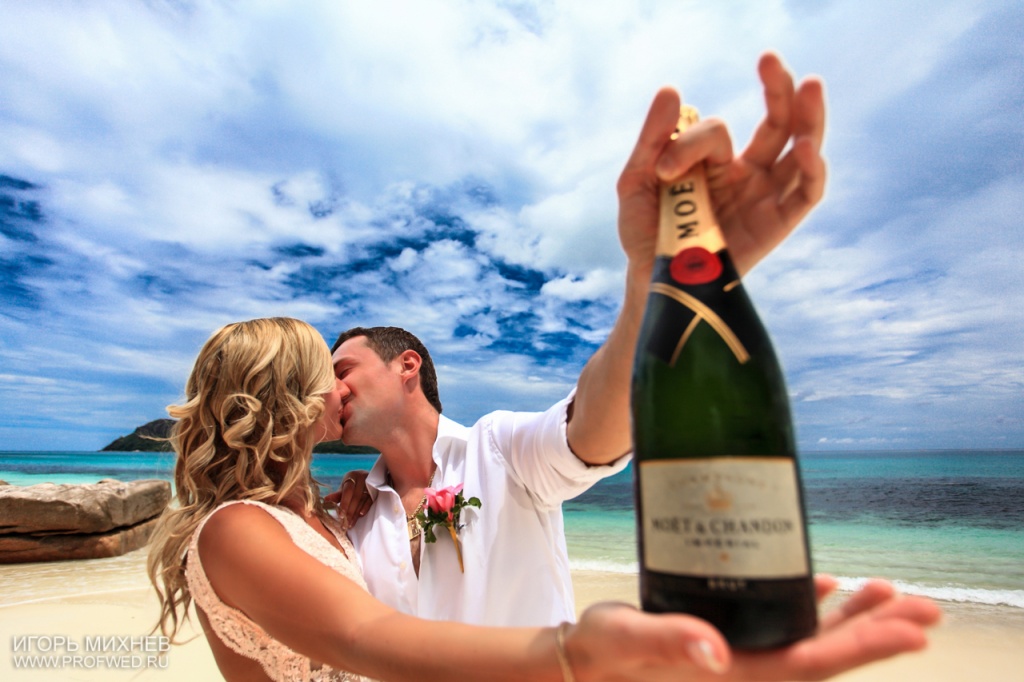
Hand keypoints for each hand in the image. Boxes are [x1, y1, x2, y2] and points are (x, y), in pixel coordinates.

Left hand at [324, 469, 371, 528]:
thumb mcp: (344, 486)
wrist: (367, 477)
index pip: (348, 490)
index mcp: (352, 476)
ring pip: (362, 500)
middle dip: (350, 512)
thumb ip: (337, 494)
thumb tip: (325, 500)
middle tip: (344, 524)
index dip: (344, 503)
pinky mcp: (376, 490)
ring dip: (356, 513)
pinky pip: (371, 500)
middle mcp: (362, 478)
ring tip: (350, 524)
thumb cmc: (352, 484)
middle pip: (356, 497)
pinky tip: (361, 515)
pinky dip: (366, 508)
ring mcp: (370, 484)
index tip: (340, 515)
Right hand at [564, 576, 940, 681]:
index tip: (910, 629)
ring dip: (852, 616)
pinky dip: (810, 604)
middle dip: (876, 629)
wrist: (584, 664)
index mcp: (733, 675)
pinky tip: (826, 586)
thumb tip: (715, 651)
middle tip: (923, 606)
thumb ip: (669, 641)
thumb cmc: (603, 656)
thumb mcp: (628, 642)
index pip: (812, 662)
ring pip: (809, 634)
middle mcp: (746, 668)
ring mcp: (738, 653)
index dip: (864, 646)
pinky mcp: (724, 635)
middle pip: (825, 650)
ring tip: (888, 591)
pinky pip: (781, 621)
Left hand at [617, 52, 825, 279]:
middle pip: (778, 122)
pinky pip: (806, 194)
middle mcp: (746, 172)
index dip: (691, 143)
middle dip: (779, 88)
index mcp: (715, 159)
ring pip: (801, 148)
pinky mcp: (777, 225)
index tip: (663, 169)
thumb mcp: (637, 180)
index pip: (715, 133)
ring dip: (810, 118)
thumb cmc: (645, 231)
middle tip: (769, 59)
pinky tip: (807, 148)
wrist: (651, 280)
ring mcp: (764, 196)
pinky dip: (812, 171)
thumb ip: (654, 139)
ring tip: (810, 87)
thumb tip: (673, 90)